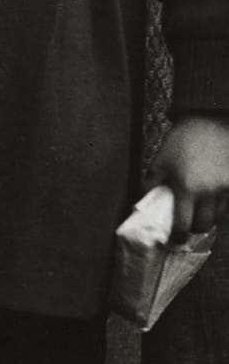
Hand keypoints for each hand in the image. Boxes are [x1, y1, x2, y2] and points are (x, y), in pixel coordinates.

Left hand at [146, 114, 228, 239]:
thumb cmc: (182, 140)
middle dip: (194, 228)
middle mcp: (208, 193)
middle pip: (204, 225)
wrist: (210, 122)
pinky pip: (228, 204)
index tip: (174, 241)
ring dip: (209, 218)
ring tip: (200, 211)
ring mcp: (225, 189)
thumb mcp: (161, 159)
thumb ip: (152, 181)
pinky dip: (221, 206)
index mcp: (186, 188)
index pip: (183, 224)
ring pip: (219, 216)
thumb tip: (144, 199)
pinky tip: (213, 200)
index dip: (178, 237)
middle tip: (187, 224)